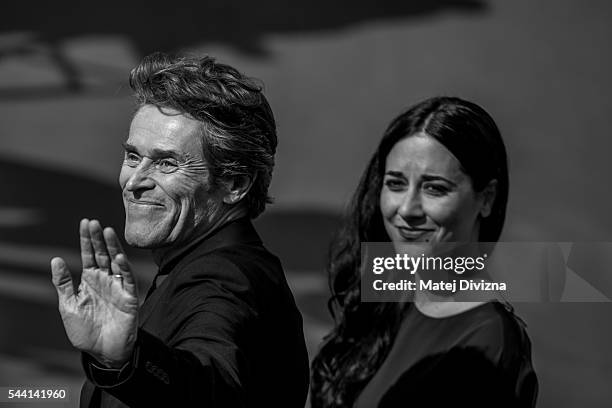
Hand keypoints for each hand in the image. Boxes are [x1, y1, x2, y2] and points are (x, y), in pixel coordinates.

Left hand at [51, 219, 137, 367]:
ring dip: (112, 247)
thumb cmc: (85, 331)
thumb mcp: (69, 306)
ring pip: (116, 261)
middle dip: (98, 238)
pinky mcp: (129, 296)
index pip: (88, 254)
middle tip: (94, 222)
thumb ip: (63, 284)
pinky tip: (118, 257)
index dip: (86, 239)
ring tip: (107, 231)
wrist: (103, 352)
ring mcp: (117, 286)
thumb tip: (56, 259)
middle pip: (102, 254)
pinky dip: (124, 268)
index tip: (85, 222)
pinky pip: (127, 279)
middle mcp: (104, 279)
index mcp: (89, 280)